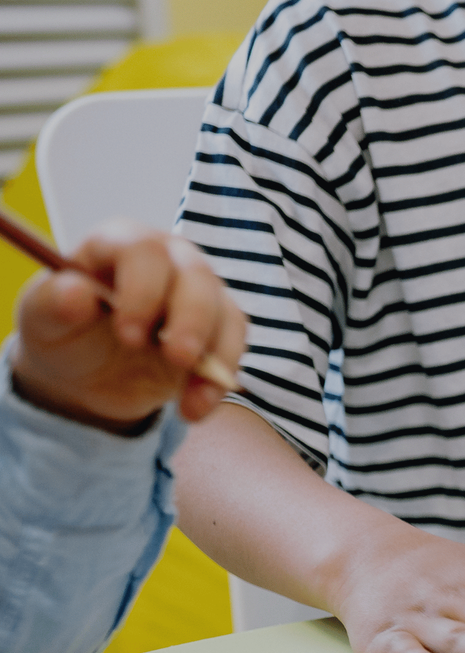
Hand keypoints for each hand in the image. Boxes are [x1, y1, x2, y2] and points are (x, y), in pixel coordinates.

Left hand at [9, 223, 245, 429]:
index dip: (142, 290)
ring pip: (225, 311)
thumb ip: (53, 302)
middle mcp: (167, 259)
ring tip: (189, 403)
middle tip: (177, 359)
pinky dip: (219, 381)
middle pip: (196, 276)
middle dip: (191, 320)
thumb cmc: (63, 334)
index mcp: (119, 244)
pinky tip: (195, 408)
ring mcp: (198, 292)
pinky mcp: (219, 327)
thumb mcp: (42, 320)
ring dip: (215, 356)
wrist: (88, 374)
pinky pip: (234, 346)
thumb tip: (75, 291)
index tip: (128, 334)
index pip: (143, 251)